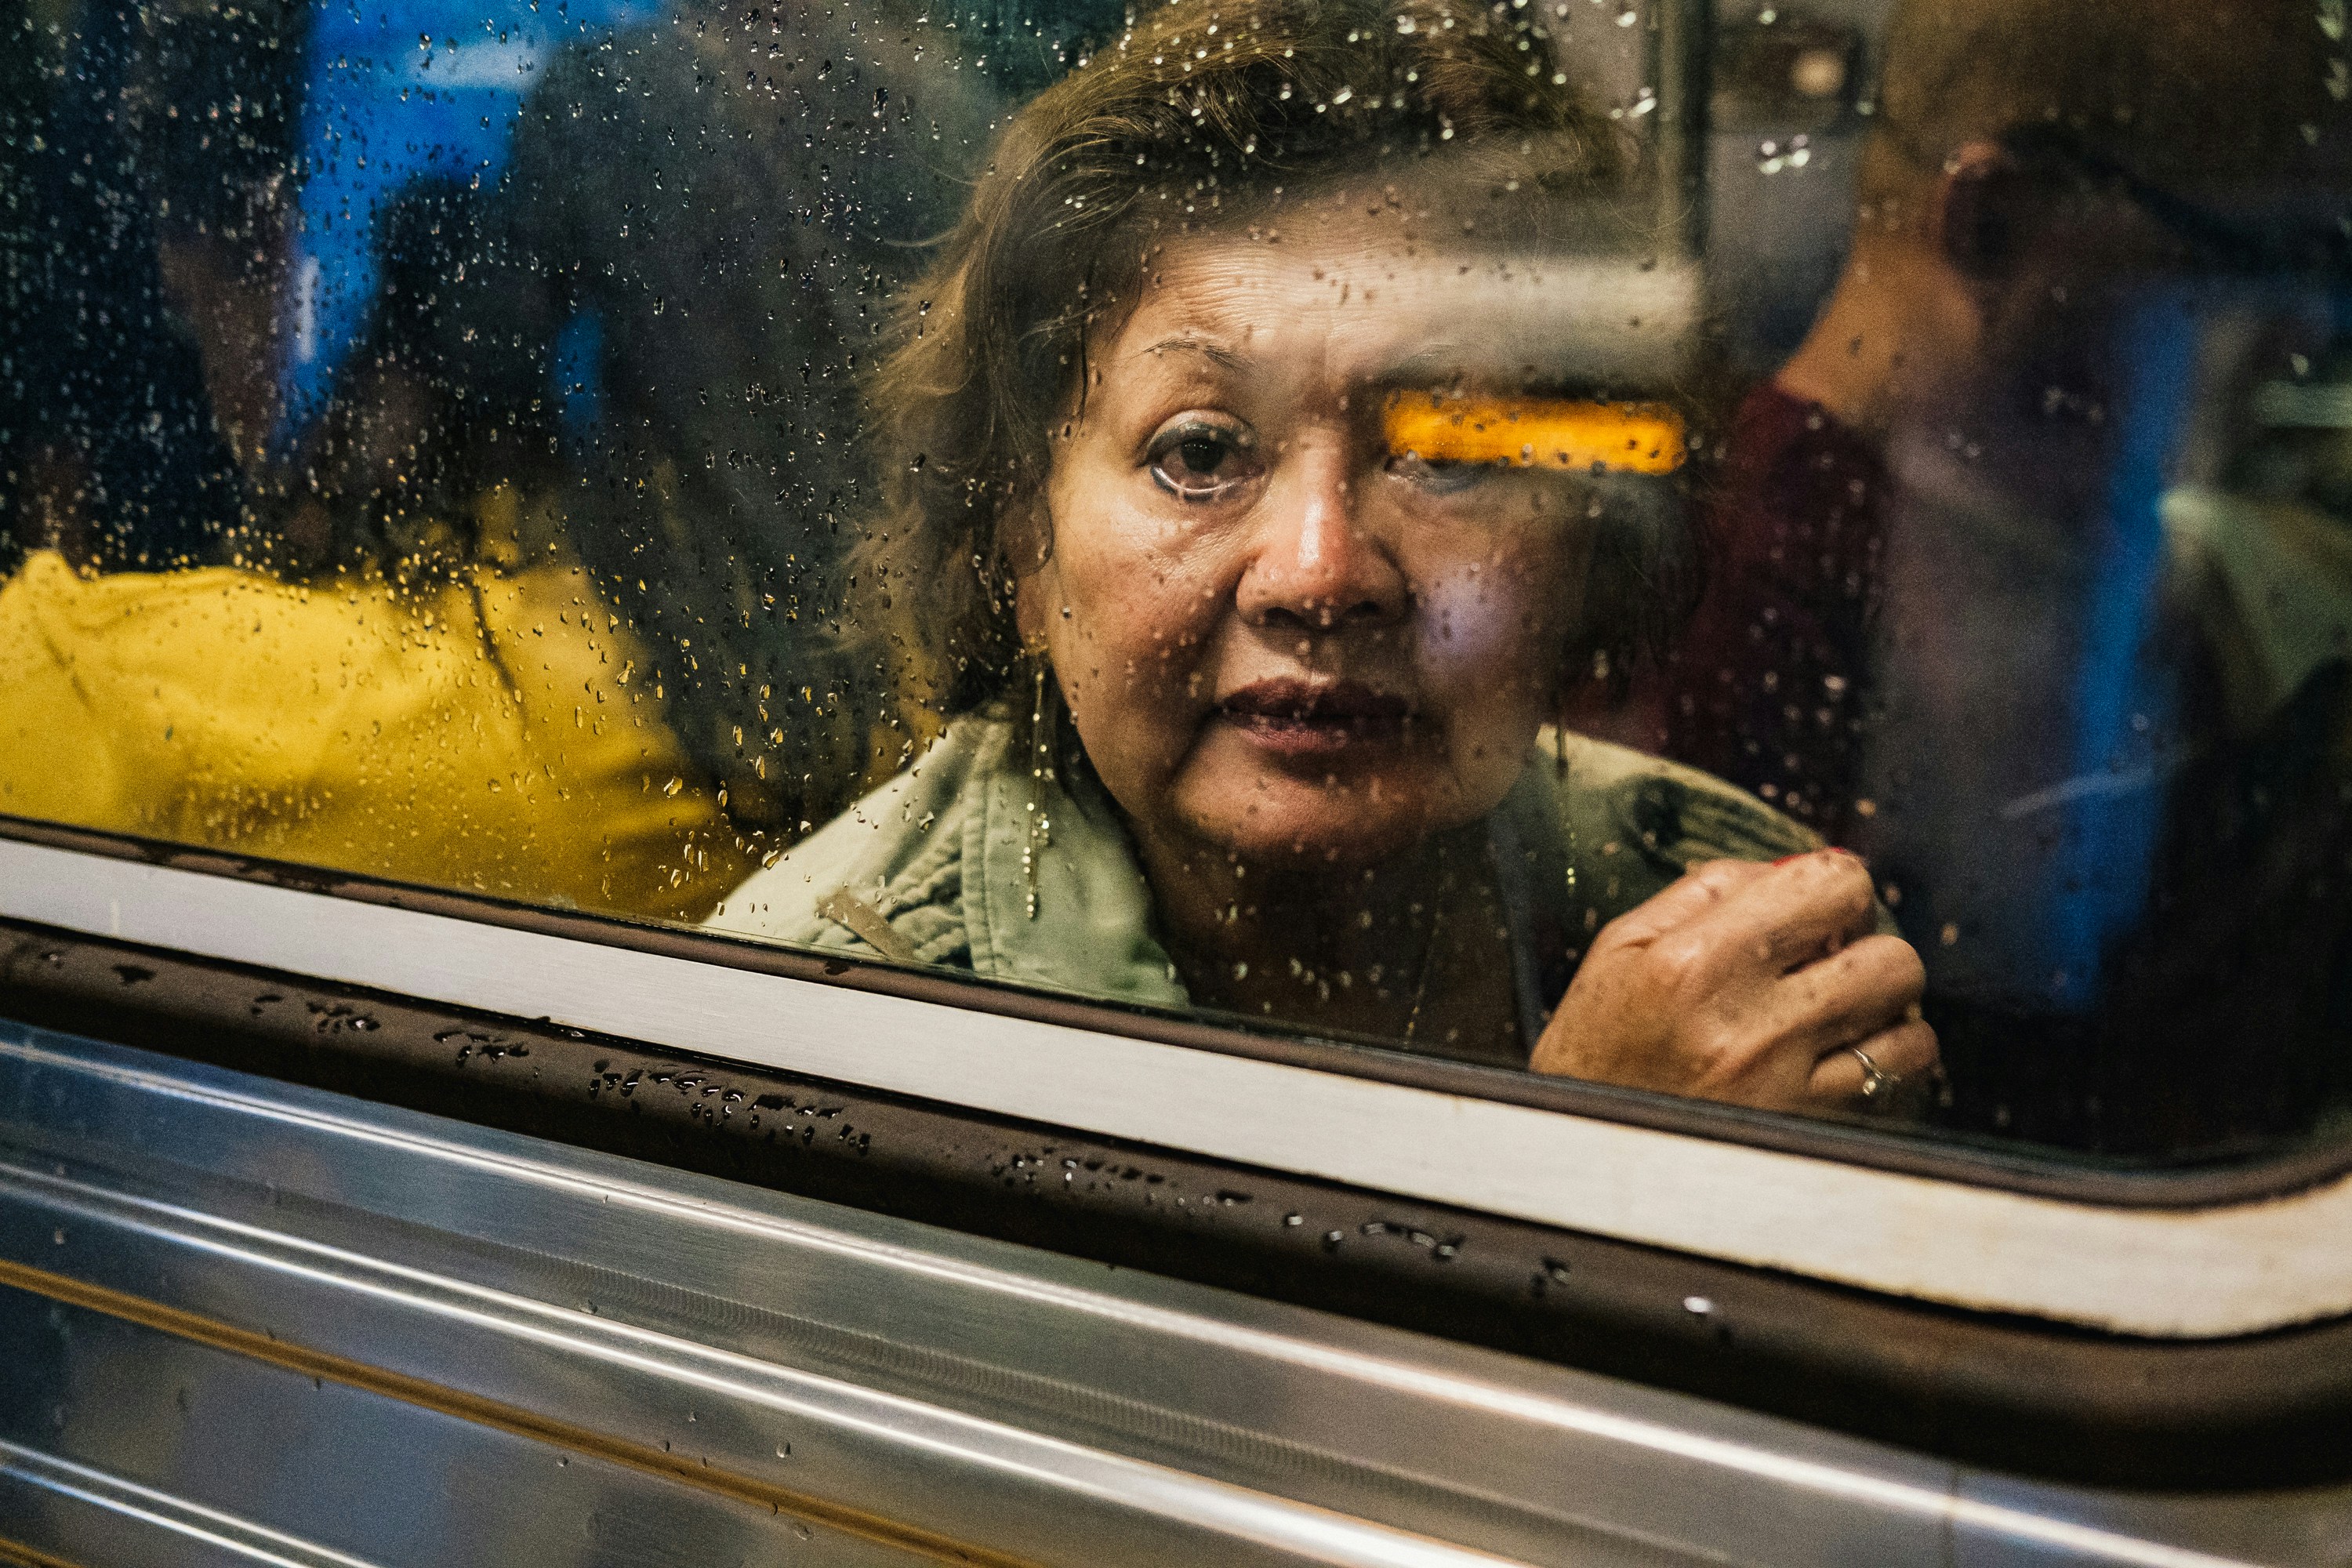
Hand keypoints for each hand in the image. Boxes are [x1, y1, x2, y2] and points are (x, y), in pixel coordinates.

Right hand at [1529, 850, 1939, 1114]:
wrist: (1578, 1152)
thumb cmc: (1596, 1047)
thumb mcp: (1621, 948)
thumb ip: (1704, 891)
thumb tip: (1784, 868)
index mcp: (1697, 963)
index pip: (1831, 886)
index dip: (1838, 887)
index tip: (1818, 907)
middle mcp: (1749, 1025)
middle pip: (1889, 955)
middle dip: (1868, 946)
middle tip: (1831, 958)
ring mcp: (1787, 1086)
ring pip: (1908, 1024)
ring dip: (1884, 1009)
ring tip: (1841, 1009)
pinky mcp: (1809, 1131)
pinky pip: (1895, 1082)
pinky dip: (1884, 1061)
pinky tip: (1842, 1054)